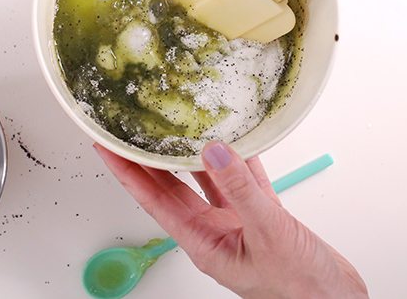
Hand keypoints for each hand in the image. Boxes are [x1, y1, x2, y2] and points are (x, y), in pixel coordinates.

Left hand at [94, 141, 367, 298]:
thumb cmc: (301, 288)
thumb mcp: (268, 234)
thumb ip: (242, 191)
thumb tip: (214, 152)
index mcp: (204, 242)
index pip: (153, 199)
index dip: (126, 171)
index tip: (106, 146)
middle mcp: (215, 230)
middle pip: (172, 186)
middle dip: (149, 157)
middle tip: (131, 127)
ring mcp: (238, 223)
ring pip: (208, 179)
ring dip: (195, 153)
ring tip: (178, 125)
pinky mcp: (262, 216)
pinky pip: (245, 180)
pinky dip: (241, 158)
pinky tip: (237, 138)